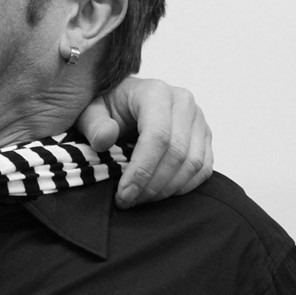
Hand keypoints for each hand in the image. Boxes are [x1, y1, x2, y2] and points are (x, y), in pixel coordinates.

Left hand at [75, 77, 212, 207]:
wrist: (124, 101)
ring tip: (140, 200)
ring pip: (194, 164)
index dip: (142, 170)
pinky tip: (159, 194)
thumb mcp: (90, 111)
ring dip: (167, 189)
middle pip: (178, 153)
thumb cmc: (107, 107)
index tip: (124, 193)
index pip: (158, 136)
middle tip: (129, 201)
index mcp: (155, 93)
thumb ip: (94, 124)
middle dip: (152, 185)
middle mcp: (183, 103)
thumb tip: (104, 140)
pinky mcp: (204, 137)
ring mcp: (198, 120)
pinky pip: (203, 169)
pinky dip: (183, 187)